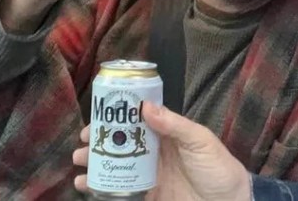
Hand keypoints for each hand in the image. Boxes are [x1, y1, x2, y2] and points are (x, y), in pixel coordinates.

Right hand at [73, 102, 250, 200]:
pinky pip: (120, 190)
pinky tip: (87, 185)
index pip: (136, 121)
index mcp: (166, 133)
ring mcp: (149, 174)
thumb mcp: (200, 141)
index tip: (95, 119)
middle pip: (120, 142)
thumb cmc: (219, 168)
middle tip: (81, 144)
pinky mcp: (147, 195)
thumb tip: (146, 106)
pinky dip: (102, 187)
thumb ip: (175, 124)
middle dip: (98, 142)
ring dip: (95, 163)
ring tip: (78, 164)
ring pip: (116, 165)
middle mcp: (154, 152)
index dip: (114, 118)